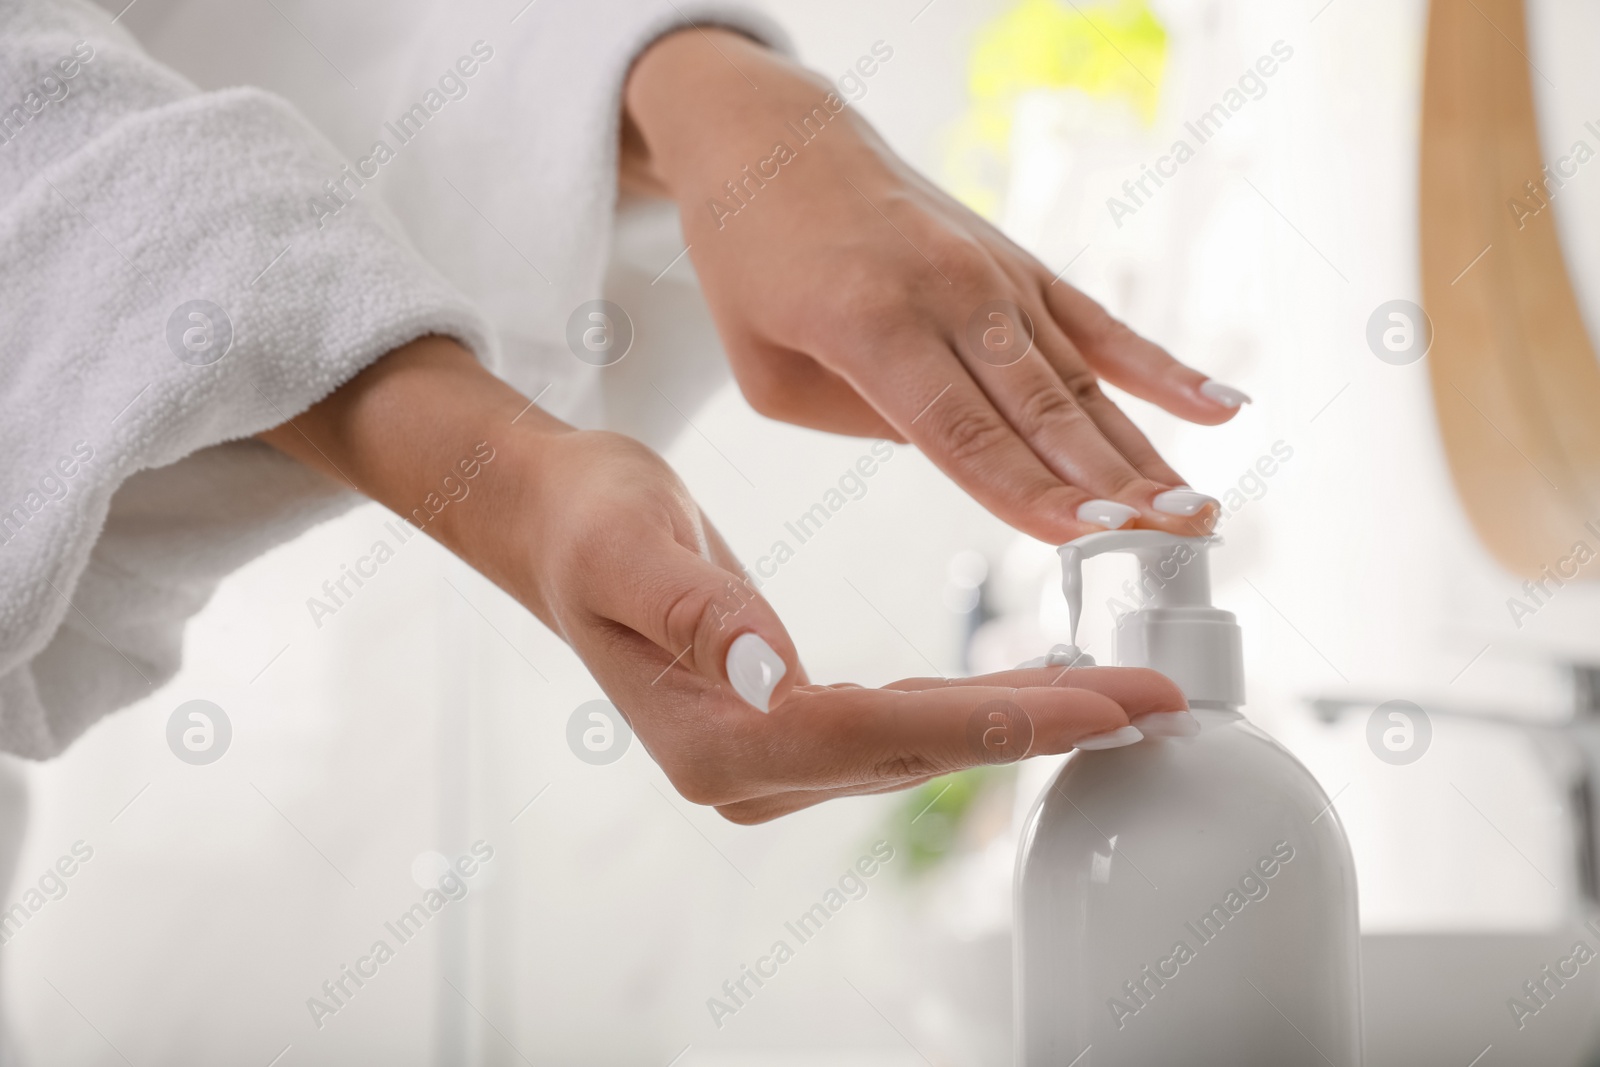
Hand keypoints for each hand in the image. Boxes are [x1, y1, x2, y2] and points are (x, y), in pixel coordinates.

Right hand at [260, 339, 1190, 821]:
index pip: (882, 736)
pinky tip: (1030, 693)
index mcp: (715, 738)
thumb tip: (770, 675)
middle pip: (921, 753)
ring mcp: (766, 760)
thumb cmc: (585, 523)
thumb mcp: (630, 548)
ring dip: (1020, 722)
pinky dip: (972, 708)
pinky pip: (901, 726)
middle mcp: (746, 770)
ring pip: (921, 746)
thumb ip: (699, 614)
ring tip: (1121, 696)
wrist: (551, 526)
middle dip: (1042, 728)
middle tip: (1155, 700)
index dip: (1000, 723)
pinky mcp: (787, 730)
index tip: (1107, 705)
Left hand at [623, 29, 1247, 543]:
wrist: (771, 138)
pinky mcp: (1018, 262)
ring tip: (1199, 512)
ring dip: (1142, 451)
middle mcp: (949, 294)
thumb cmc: (753, 263)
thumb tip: (971, 453)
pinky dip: (1161, 368)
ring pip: (1081, 381)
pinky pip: (1099, 324)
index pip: (964, 435)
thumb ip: (870, 422)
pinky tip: (1221, 407)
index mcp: (871, 324)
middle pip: (1042, 413)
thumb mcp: (770, 370)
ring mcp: (994, 274)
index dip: (1034, 496)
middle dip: (1112, 488)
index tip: (1095, 543)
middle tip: (1175, 548)